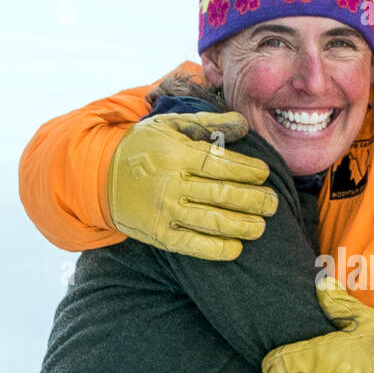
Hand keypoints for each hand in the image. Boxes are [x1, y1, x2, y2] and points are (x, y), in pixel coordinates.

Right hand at [106, 111, 278, 260]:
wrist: (100, 177)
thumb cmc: (144, 147)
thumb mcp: (170, 125)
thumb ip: (209, 123)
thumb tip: (245, 125)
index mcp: (175, 153)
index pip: (219, 163)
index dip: (247, 170)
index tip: (264, 174)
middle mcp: (170, 183)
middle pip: (222, 194)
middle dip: (254, 200)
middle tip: (273, 203)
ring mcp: (164, 211)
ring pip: (212, 221)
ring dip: (242, 225)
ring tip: (261, 226)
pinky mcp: (159, 234)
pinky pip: (192, 245)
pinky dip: (217, 249)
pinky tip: (236, 247)